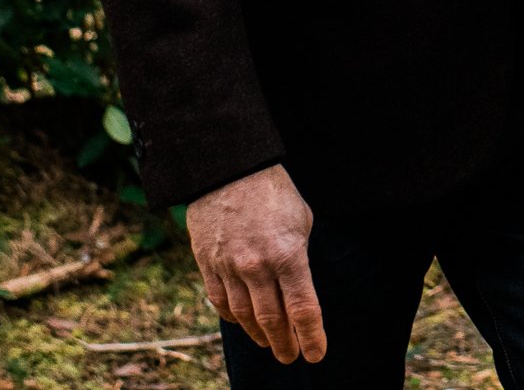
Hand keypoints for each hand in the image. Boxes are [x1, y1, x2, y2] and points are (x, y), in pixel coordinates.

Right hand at [185, 163, 326, 364]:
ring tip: (270, 343)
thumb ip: (298, 257)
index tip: (316, 354)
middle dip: (286, 344)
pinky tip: (242, 322)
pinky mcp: (207, 263)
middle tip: (291, 356)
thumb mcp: (301, 221)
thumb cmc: (273, 191)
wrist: (229, 168)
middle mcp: (257, 267)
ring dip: (259, 335)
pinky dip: (233, 317)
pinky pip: (220, 301)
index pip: (303, 309)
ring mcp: (229, 267)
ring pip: (245, 316)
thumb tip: (296, 287)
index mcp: (288, 255)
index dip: (312, 337)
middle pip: (273, 321)